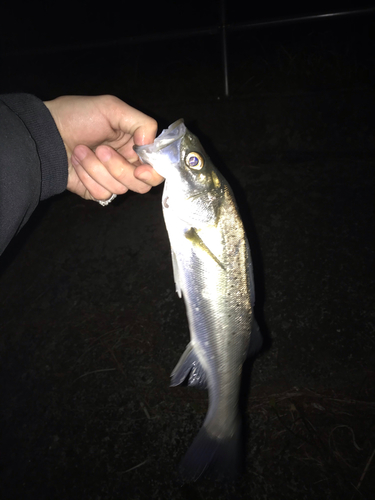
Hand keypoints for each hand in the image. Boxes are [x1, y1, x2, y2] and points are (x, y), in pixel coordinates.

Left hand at [44, 95, 163, 200]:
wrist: (46, 134)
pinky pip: (102, 194)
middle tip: (101, 150)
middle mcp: (129, 165)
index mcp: (137, 146)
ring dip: (97, 168)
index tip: (140, 169)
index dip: (153, 172)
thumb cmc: (78, 116)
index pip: (159, 168)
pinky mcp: (97, 191)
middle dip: (120, 168)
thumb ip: (141, 123)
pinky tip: (76, 163)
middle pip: (142, 184)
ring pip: (121, 189)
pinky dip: (87, 177)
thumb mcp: (112, 108)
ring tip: (81, 151)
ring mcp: (113, 180)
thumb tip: (150, 146)